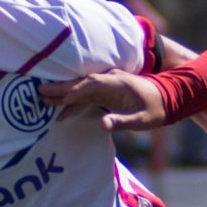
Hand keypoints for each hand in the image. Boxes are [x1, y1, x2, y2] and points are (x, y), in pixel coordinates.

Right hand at [42, 69, 167, 132]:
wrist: (167, 98)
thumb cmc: (156, 109)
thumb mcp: (142, 120)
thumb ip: (122, 122)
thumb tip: (102, 124)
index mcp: (118, 83)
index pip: (93, 84)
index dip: (77, 90)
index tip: (63, 98)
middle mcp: (110, 81)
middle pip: (81, 83)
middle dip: (61, 87)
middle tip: (39, 91)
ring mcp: (107, 86)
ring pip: (80, 89)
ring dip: (63, 95)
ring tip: (43, 99)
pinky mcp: (106, 94)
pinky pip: (86, 97)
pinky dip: (73, 104)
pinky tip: (62, 114)